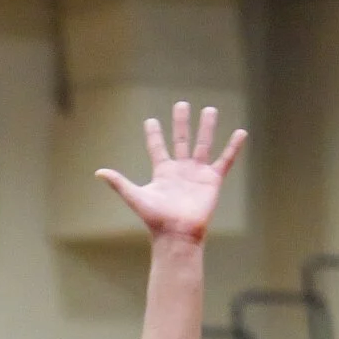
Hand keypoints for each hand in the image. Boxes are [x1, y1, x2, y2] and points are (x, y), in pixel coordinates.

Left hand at [97, 103, 246, 244]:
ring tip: (210, 109)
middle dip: (181, 122)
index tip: (150, 121)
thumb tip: (98, 172)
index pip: (157, 148)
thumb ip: (119, 183)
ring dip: (206, 127)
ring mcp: (197, 173)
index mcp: (162, 172)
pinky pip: (225, 160)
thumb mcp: (135, 196)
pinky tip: (241, 133)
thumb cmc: (156, 218)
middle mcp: (180, 169)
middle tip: (181, 104)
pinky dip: (233, 147)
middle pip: (181, 140)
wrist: (178, 233)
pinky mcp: (212, 180)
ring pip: (203, 144)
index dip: (153, 134)